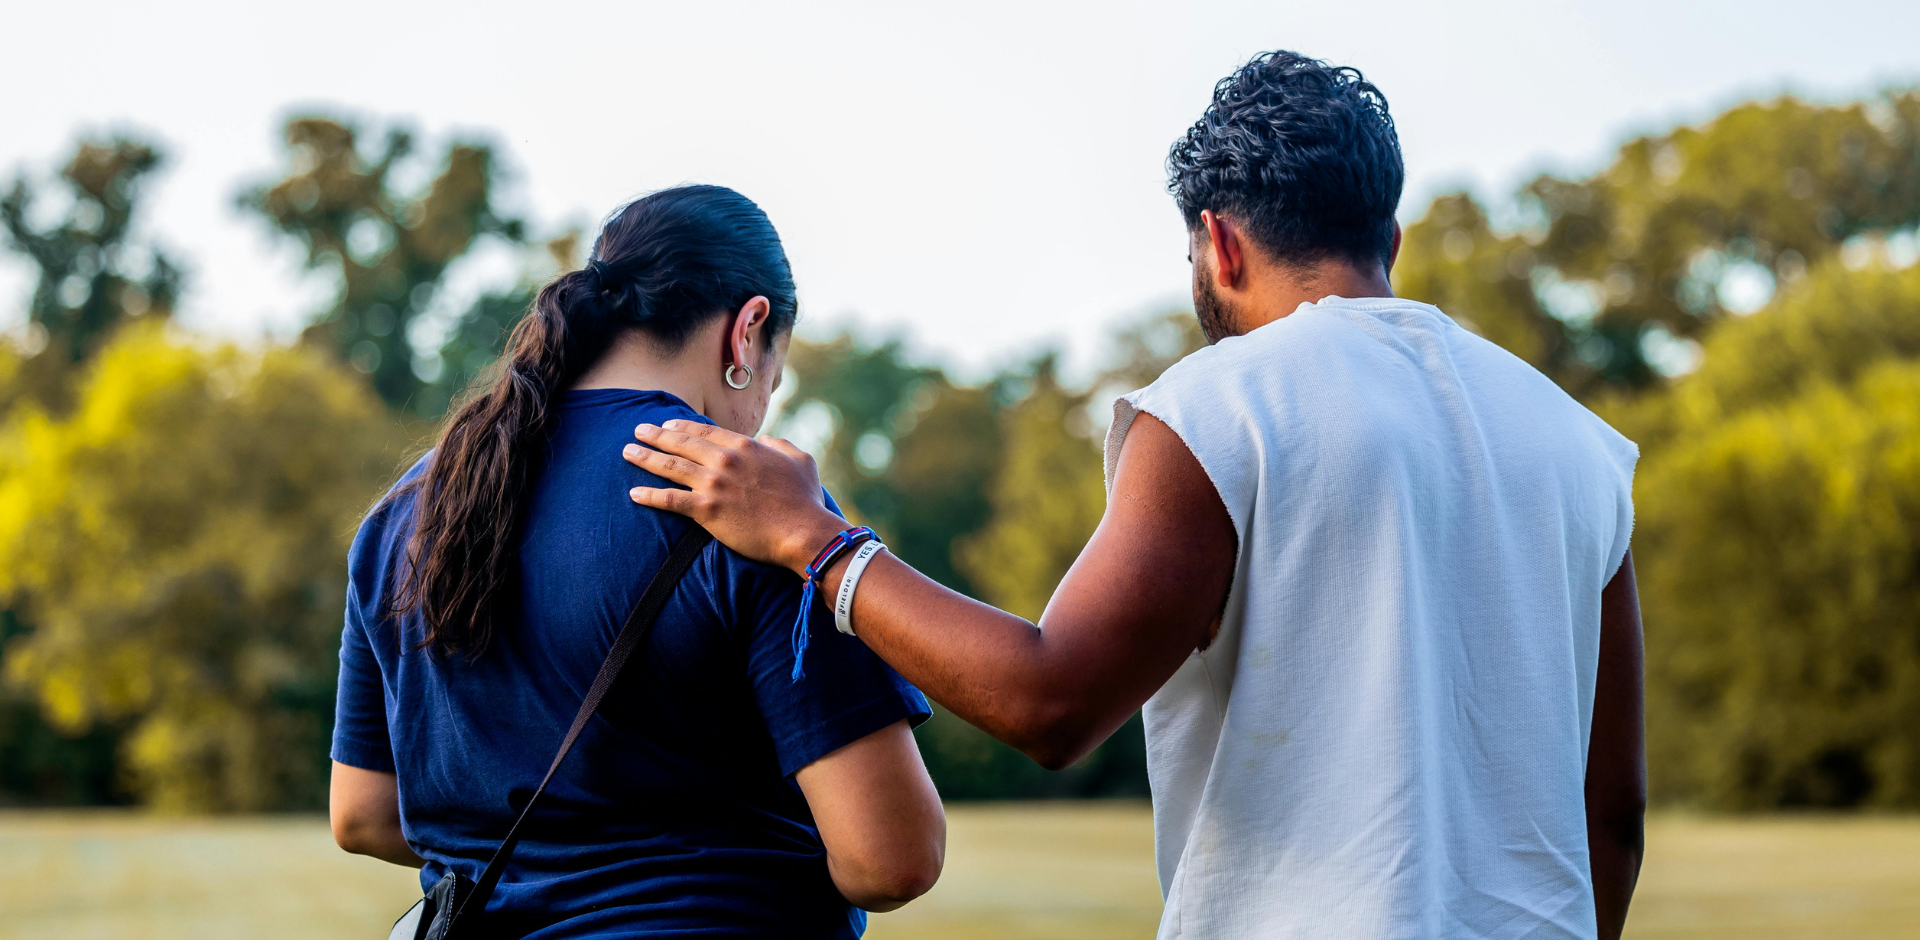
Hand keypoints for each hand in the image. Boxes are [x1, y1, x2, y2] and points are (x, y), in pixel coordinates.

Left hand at [623, 421, 846, 575]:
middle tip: (638, 431)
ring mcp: (714, 485)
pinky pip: (671, 500)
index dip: (683, 427)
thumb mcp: (800, 460)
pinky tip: (634, 493)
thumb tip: (768, 440)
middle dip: (656, 436)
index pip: (706, 432)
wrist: (803, 531)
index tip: (667, 424)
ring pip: (670, 467)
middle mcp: (725, 461)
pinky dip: (650, 496)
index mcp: (745, 447)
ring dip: (646, 458)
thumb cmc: (805, 499)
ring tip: (628, 452)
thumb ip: (781, 444)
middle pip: (682, 444)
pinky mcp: (707, 511)